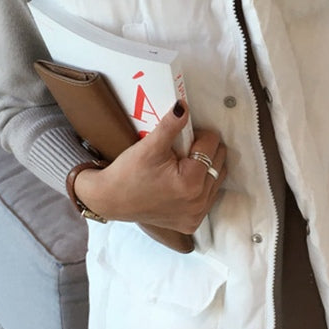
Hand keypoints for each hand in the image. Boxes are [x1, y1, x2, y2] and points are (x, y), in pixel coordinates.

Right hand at [74, 101, 226, 233]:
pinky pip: (209, 196)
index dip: (197, 135)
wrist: (110, 200)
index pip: (211, 144)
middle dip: (203, 150)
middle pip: (218, 160)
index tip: (181, 137)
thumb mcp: (149, 146)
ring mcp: (196, 215)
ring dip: (205, 166)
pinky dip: (202, 185)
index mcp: (191, 182)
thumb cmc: (127, 173)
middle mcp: (198, 202)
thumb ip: (170, 125)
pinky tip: (183, 180)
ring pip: (217, 177)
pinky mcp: (192, 223)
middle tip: (180, 150)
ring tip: (182, 164)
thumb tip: (183, 106)